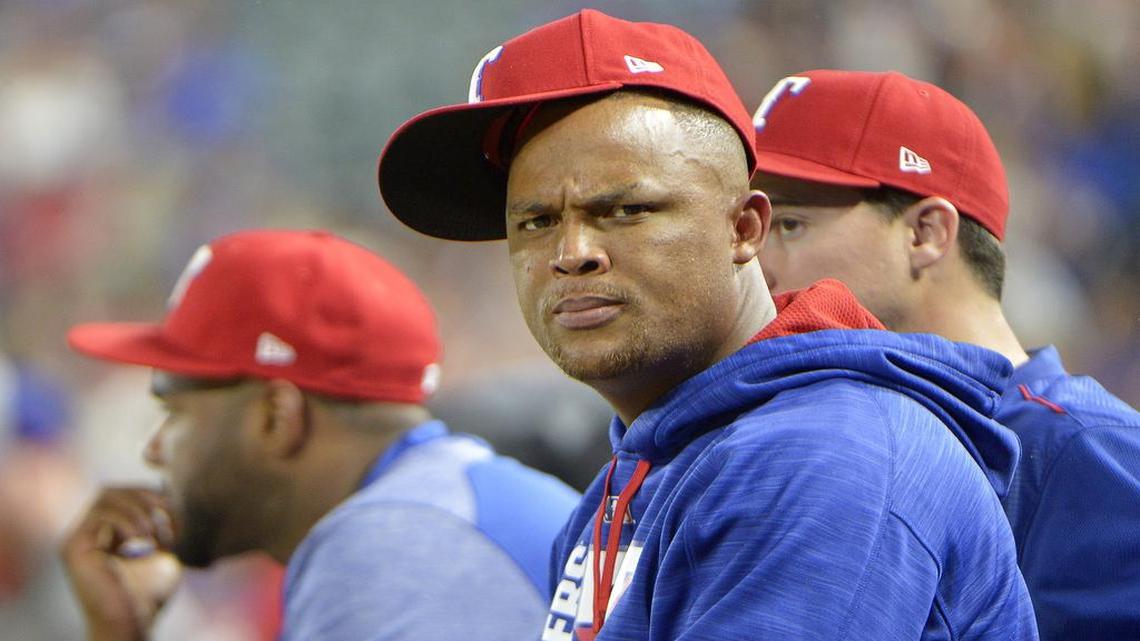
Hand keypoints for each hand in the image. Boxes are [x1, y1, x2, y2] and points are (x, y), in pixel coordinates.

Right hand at [61, 488, 182, 640]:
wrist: (133, 622)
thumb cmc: (149, 591)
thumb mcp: (162, 548)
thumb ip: (161, 521)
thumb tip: (166, 489)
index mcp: (106, 531)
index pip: (124, 493)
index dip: (150, 494)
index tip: (172, 512)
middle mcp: (88, 532)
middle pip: (114, 489)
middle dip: (145, 497)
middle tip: (164, 517)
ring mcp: (78, 538)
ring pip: (106, 496)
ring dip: (138, 510)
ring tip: (151, 536)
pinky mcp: (73, 547)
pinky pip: (99, 514)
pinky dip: (126, 521)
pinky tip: (139, 542)